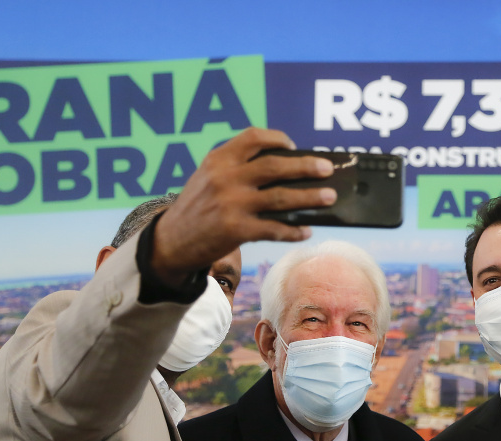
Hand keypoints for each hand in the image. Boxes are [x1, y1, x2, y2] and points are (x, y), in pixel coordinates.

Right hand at [152, 127, 336, 286]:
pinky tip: (306, 230)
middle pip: (275, 166)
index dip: (277, 139)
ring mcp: (231, 204)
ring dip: (310, 197)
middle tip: (327, 168)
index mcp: (218, 159)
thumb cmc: (197, 207)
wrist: (171, 242)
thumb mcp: (208, 178)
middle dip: (306, 166)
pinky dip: (294, 230)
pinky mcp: (236, 230)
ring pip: (281, 197)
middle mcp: (225, 178)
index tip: (293, 146)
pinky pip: (274, 228)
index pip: (253, 138)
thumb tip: (289, 172)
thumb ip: (238, 169)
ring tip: (329, 196)